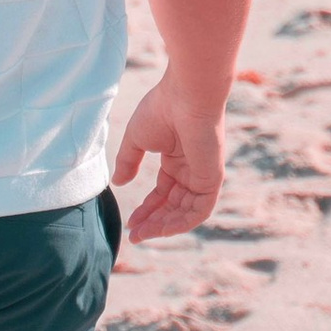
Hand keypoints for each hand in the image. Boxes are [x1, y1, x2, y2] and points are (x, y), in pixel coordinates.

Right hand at [113, 80, 225, 240]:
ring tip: (142, 234)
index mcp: (176, 159)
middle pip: (173, 205)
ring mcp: (203, 176)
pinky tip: (160, 229)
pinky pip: (199, 210)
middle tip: (134, 234)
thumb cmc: (161, 109)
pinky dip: (181, 223)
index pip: (163, 192)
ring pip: (185, 212)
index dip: (147, 209)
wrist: (186, 95)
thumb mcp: (136, 139)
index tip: (130, 222)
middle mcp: (191, 170)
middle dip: (153, 221)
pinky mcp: (212, 179)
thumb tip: (118, 183)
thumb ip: (128, 162)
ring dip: (164, 226)